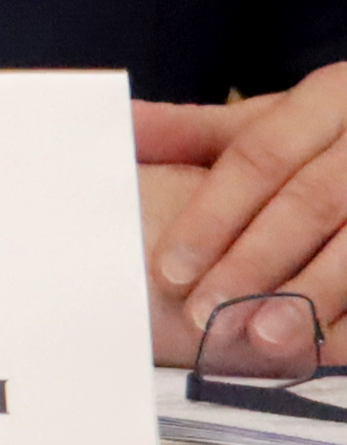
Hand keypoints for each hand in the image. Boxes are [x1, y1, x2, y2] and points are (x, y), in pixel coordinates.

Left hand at [136, 70, 346, 368]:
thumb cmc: (331, 134)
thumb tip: (119, 124)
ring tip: (262, 338)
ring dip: (310, 294)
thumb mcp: (277, 116)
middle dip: (254, 262)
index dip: (213, 215)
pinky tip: (324, 347)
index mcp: (329, 97)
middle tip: (207, 315)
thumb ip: (199, 129)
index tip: (170, 271)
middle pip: (307, 203)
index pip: (260, 157)